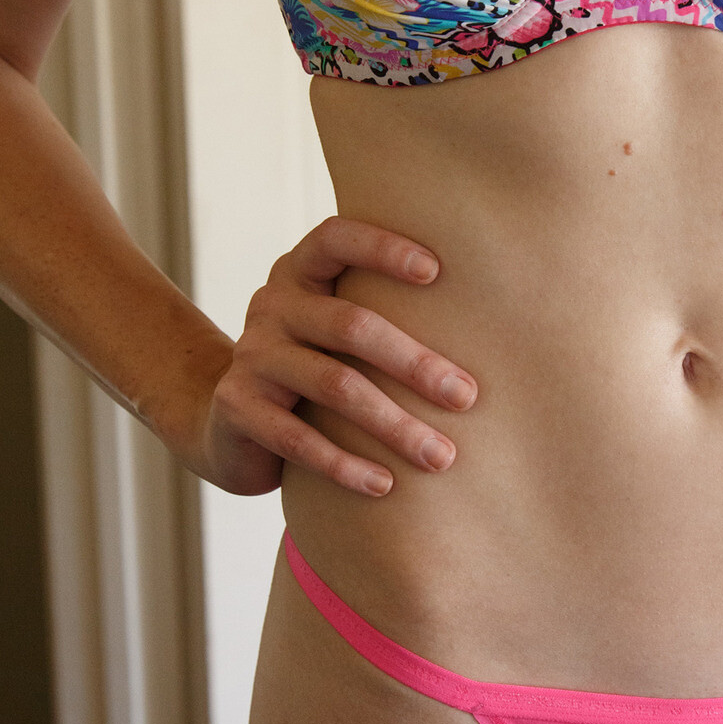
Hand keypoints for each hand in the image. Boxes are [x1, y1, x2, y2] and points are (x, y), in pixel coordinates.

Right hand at [195, 217, 475, 496]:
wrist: (229, 421)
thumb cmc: (315, 365)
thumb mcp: (335, 329)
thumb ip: (382, 309)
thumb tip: (492, 320)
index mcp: (300, 272)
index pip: (336, 238)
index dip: (382, 248)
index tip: (438, 271)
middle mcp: (271, 304)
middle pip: (350, 324)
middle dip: (416, 363)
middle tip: (468, 397)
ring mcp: (251, 355)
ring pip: (334, 386)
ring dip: (395, 425)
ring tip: (441, 457)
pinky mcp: (238, 408)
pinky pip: (299, 439)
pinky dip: (346, 466)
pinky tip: (386, 485)